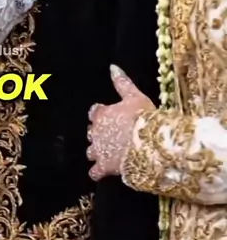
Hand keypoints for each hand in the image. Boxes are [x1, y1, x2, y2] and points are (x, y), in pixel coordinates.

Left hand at [87, 65, 153, 180]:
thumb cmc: (143, 118)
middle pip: (91, 132)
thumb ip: (121, 82)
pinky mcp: (104, 166)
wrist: (149, 144)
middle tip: (110, 135)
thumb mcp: (134, 96)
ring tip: (106, 152)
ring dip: (97, 151)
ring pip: (91, 151)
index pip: (94, 112)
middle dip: (98, 134)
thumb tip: (112, 67)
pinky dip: (96, 172)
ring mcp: (99, 150)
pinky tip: (101, 172)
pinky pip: (94, 172)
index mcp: (101, 114)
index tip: (107, 115)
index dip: (100, 114)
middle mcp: (96, 132)